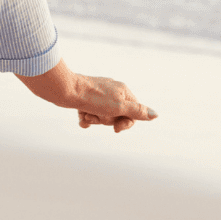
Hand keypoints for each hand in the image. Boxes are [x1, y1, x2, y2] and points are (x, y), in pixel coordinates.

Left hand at [17, 61, 156, 132]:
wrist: (65, 90)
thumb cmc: (93, 98)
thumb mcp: (118, 107)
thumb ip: (137, 111)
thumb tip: (156, 115)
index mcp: (123, 91)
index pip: (133, 113)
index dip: (125, 123)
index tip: (115, 129)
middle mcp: (112, 91)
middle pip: (116, 115)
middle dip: (105, 120)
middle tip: (95, 116)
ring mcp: (98, 94)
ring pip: (102, 115)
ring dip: (93, 119)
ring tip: (85, 114)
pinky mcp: (85, 97)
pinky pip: (90, 112)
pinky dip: (85, 117)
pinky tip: (80, 117)